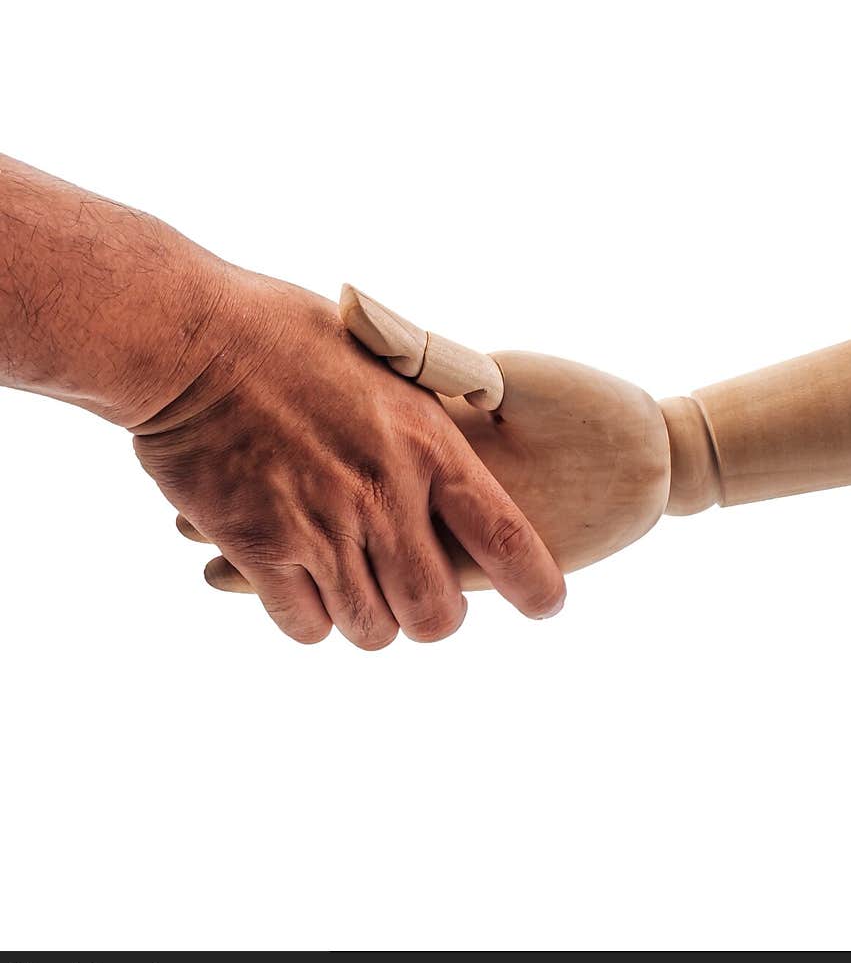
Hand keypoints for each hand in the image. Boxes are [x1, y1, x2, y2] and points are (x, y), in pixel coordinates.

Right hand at [132, 272, 565, 648]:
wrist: (190, 340)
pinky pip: (306, 627)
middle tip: (419, 597)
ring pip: (372, 629)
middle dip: (435, 616)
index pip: (507, 539)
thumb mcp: (383, 355)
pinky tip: (303, 583)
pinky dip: (311, 617)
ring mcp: (320, 528)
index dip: (536, 586)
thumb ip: (431, 401)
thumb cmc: (286, 332)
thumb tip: (480, 408)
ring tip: (356, 584)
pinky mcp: (259, 549)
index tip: (546, 606)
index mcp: (425, 443)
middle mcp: (382, 495)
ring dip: (371, 617)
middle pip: (436, 614)